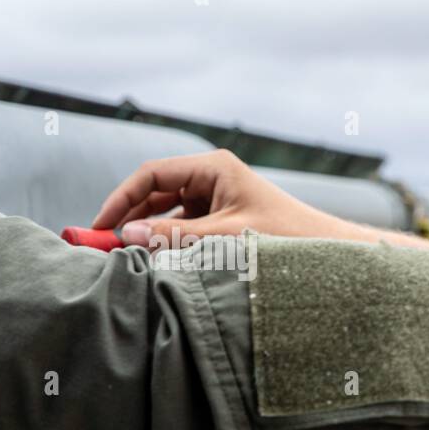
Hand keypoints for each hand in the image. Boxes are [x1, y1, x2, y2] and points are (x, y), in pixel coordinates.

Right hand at [92, 149, 365, 248]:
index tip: (100, 226)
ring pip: (168, 212)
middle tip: (104, 246)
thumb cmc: (285, 239)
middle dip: (130, 217)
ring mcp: (217, 198)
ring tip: (127, 257)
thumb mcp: (224, 238)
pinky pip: (184, 226)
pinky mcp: (222, 219)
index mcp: (214, 168)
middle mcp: (212, 178)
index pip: (152, 174)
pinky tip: (156, 261)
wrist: (328, 255)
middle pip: (156, 191)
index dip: (121, 198)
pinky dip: (168, 242)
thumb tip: (127, 234)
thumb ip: (175, 236)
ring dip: (149, 232)